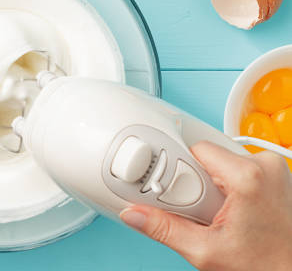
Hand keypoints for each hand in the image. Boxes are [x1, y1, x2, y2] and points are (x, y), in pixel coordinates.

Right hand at [120, 141, 291, 270]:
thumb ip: (164, 228)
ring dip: (211, 183)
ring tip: (216, 213)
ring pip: (221, 161)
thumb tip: (134, 213)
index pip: (194, 149)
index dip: (178, 171)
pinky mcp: (275, 174)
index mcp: (249, 175)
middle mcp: (265, 164)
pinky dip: (226, 185)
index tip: (172, 193)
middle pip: (207, 154)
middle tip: (198, 210)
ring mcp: (274, 168)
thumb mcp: (205, 251)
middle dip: (194, 181)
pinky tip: (229, 209)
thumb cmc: (265, 265)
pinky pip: (236, 167)